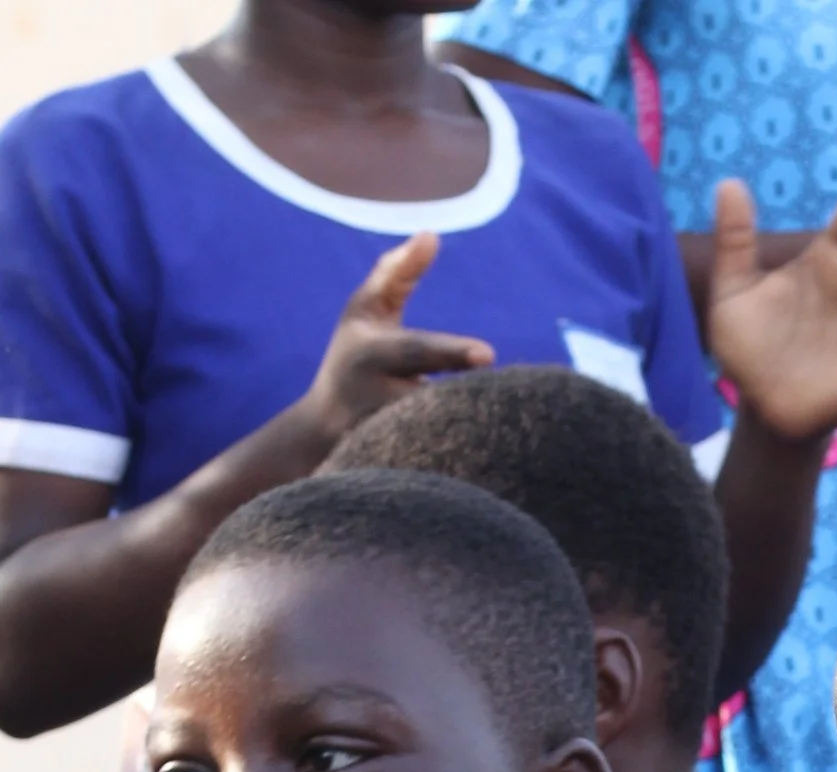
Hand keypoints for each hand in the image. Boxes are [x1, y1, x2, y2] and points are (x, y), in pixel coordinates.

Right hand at [298, 237, 492, 450]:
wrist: (323, 430)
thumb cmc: (353, 354)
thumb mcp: (365, 309)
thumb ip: (396, 273)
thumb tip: (432, 235)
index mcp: (372, 356)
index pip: (417, 353)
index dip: (451, 354)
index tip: (489, 354)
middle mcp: (379, 402)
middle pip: (433, 405)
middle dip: (469, 405)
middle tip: (509, 398)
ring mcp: (390, 441)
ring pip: (441, 440)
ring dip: (476, 435)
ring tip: (514, 429)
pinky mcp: (405, 471)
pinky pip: (445, 467)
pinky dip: (472, 463)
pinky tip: (504, 461)